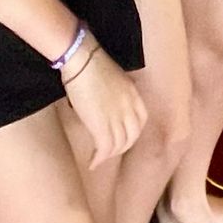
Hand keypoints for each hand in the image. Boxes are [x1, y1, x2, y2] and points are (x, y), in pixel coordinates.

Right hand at [64, 44, 146, 167]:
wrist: (81, 59)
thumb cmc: (90, 62)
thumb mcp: (112, 77)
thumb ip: (115, 92)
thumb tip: (104, 103)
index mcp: (133, 94)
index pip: (140, 120)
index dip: (132, 133)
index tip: (122, 137)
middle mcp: (129, 107)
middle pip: (132, 136)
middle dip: (121, 147)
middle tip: (109, 152)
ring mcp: (116, 116)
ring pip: (118, 145)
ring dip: (108, 155)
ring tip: (98, 158)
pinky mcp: (101, 124)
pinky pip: (104, 149)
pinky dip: (99, 159)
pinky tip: (92, 163)